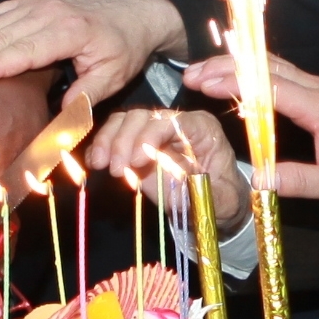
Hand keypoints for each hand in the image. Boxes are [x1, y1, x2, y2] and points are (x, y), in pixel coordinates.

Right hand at [0, 0, 183, 108]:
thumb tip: (62, 114)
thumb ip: (88, 96)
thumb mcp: (113, 77)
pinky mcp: (28, 0)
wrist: (128, 15)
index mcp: (70, 31)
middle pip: (1, 36)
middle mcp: (49, 12)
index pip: (26, 49)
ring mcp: (36, 3)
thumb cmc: (120, 51)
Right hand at [89, 105, 242, 230]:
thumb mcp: (219, 197)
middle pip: (144, 116)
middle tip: (117, 170)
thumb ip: (197, 187)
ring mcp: (156, 130)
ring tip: (102, 165)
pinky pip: (116, 133)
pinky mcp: (139, 141)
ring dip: (109, 140)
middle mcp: (178, 123)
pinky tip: (97, 162)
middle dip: (125, 140)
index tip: (137, 161)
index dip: (150, 136)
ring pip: (126, 120)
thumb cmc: (221, 198)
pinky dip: (103, 145)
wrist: (216, 203)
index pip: (172, 121)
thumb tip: (169, 176)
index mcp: (202, 129)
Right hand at [179, 52, 318, 205]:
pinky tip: (231, 76)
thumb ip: (300, 181)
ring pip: (272, 65)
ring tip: (200, 72)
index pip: (272, 87)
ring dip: (235, 65)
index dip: (236, 82)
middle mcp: (318, 89)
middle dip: (226, 67)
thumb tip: (258, 179)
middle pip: (266, 67)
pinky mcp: (317, 91)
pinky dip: (250, 71)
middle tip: (189, 74)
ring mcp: (318, 87)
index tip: (203, 83)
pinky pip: (279, 72)